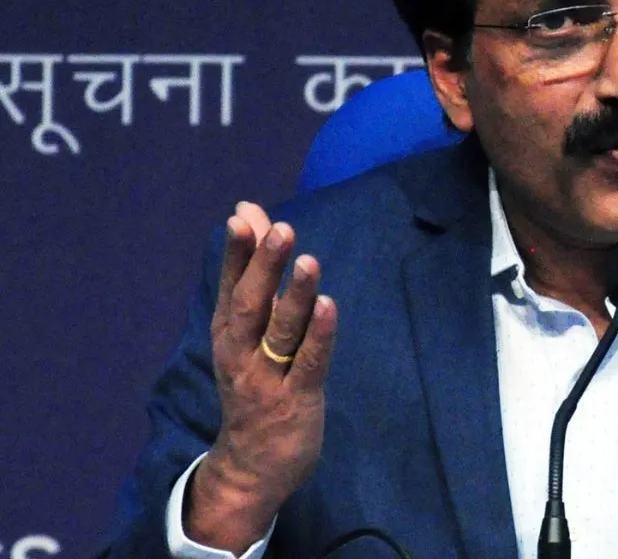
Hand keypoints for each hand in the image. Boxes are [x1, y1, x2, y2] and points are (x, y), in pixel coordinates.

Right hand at [184, 202, 337, 551]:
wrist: (251, 465)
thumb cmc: (255, 383)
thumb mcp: (247, 329)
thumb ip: (251, 272)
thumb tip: (248, 211)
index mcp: (228, 334)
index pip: (230, 287)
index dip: (236, 254)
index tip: (242, 217)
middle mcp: (241, 354)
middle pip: (249, 306)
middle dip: (264, 267)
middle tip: (281, 230)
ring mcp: (268, 379)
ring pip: (280, 333)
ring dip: (294, 297)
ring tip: (308, 261)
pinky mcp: (297, 400)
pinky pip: (308, 363)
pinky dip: (319, 335)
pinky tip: (328, 306)